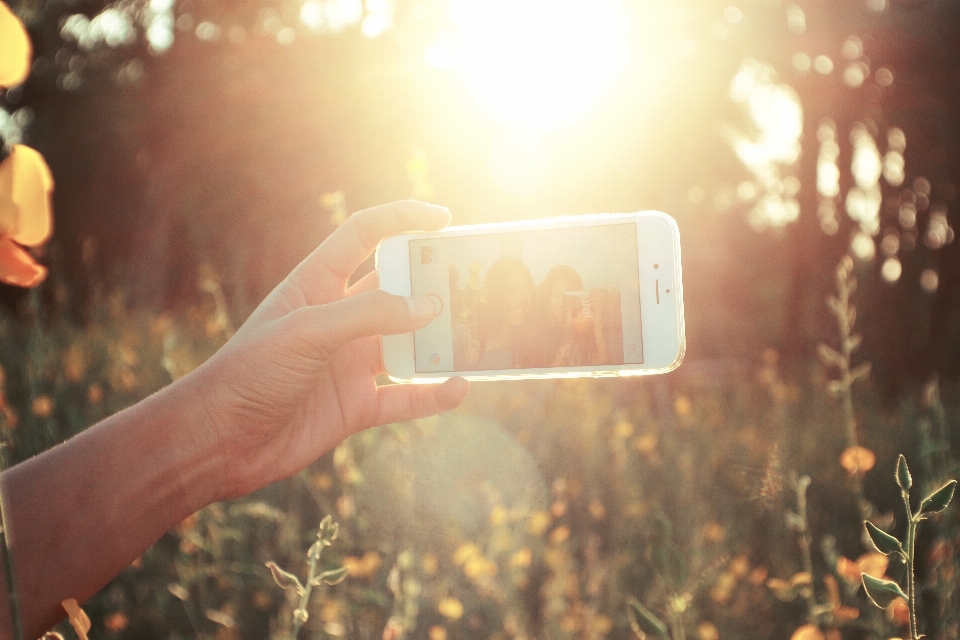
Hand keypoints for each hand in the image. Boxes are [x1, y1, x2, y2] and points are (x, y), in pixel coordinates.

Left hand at [184, 201, 468, 499]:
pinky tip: (457, 389)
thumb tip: (429, 306)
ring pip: (408, 345)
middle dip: (433, 284)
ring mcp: (348, 363)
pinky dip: (432, 396)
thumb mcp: (307, 331)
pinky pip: (404, 399)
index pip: (364, 236)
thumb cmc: (248, 373)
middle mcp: (338, 320)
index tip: (444, 220)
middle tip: (474, 283)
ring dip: (438, 342)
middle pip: (396, 290)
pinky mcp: (355, 406)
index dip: (402, 220)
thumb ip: (369, 314)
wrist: (219, 442)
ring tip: (477, 337)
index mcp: (317, 285)